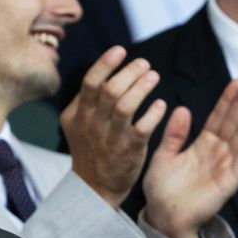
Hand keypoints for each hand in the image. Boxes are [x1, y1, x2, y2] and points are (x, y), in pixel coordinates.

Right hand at [61, 46, 166, 206]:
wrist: (95, 186)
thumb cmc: (91, 149)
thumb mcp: (78, 124)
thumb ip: (87, 100)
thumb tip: (104, 68)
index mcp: (77, 114)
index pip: (90, 82)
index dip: (106, 63)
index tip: (121, 50)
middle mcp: (91, 124)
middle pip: (109, 90)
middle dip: (129, 72)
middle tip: (144, 64)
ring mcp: (109, 138)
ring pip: (125, 105)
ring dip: (142, 87)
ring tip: (154, 76)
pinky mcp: (128, 150)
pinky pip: (143, 127)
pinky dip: (153, 112)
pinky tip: (161, 104)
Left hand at [143, 79, 237, 237]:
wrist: (162, 216)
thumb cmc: (162, 189)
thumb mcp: (164, 155)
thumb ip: (174, 134)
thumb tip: (183, 108)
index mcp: (202, 146)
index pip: (219, 118)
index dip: (227, 100)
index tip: (236, 81)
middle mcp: (217, 153)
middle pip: (233, 123)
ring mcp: (225, 166)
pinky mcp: (228, 181)